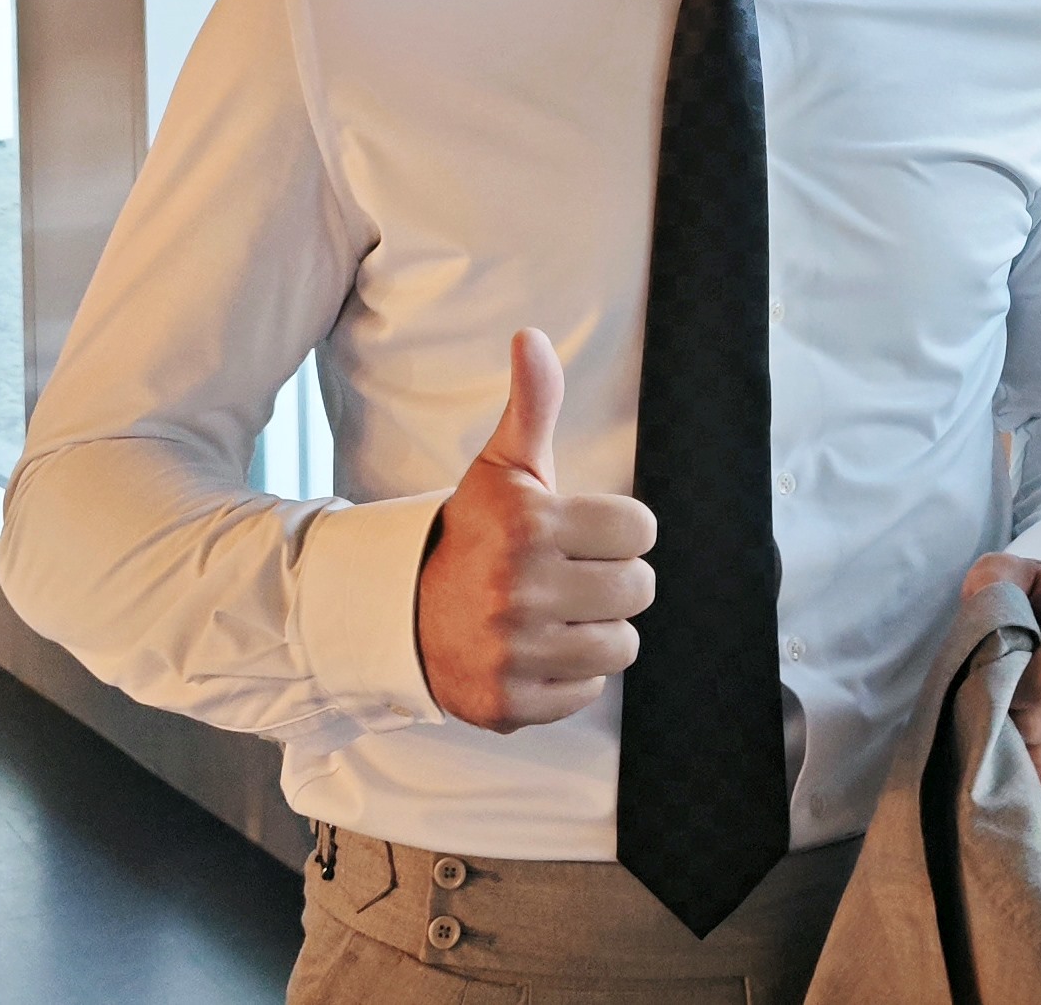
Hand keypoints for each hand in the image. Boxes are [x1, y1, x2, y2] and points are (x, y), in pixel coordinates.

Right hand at [415, 329, 655, 732]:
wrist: (400, 610)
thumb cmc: (471, 534)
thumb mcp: (502, 467)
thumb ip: (532, 402)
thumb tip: (532, 336)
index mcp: (530, 524)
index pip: (640, 530)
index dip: (619, 531)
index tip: (585, 534)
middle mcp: (522, 588)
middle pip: (639, 590)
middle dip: (612, 581)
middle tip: (573, 576)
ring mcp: (514, 650)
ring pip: (622, 645)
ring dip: (598, 631)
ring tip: (559, 614)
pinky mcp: (509, 703)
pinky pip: (587, 693)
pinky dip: (569, 677)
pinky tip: (537, 651)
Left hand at [962, 553, 1040, 808]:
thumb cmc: (1030, 602)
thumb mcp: (1008, 575)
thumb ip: (992, 579)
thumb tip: (983, 601)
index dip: (1004, 686)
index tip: (986, 676)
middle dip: (1004, 718)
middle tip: (988, 702)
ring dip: (1015, 750)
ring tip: (1002, 724)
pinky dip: (1035, 780)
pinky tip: (1021, 755)